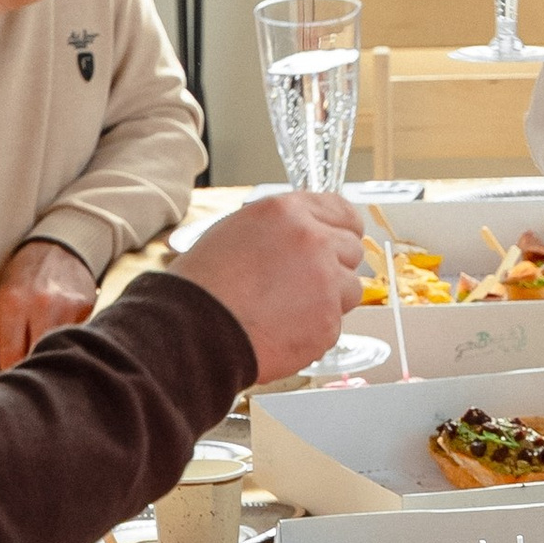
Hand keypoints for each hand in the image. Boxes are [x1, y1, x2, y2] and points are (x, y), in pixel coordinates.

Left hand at [0, 237, 98, 379]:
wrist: (58, 247)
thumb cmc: (24, 277)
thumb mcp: (2, 304)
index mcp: (14, 306)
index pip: (12, 357)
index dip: (10, 377)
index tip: (10, 388)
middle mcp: (42, 305)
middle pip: (37, 357)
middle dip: (33, 373)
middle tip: (29, 384)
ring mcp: (68, 306)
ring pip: (60, 351)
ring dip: (53, 363)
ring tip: (48, 370)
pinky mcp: (88, 307)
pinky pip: (78, 339)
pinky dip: (70, 348)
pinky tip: (66, 351)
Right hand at [177, 188, 364, 378]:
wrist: (191, 330)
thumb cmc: (202, 286)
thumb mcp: (237, 231)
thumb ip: (281, 229)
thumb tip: (306, 233)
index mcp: (286, 212)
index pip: (341, 210)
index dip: (342, 229)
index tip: (342, 239)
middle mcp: (312, 241)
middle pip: (351, 251)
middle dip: (333, 268)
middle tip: (300, 286)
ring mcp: (325, 282)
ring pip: (350, 290)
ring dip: (327, 301)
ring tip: (285, 311)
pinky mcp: (327, 322)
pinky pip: (334, 325)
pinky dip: (314, 332)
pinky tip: (280, 331)